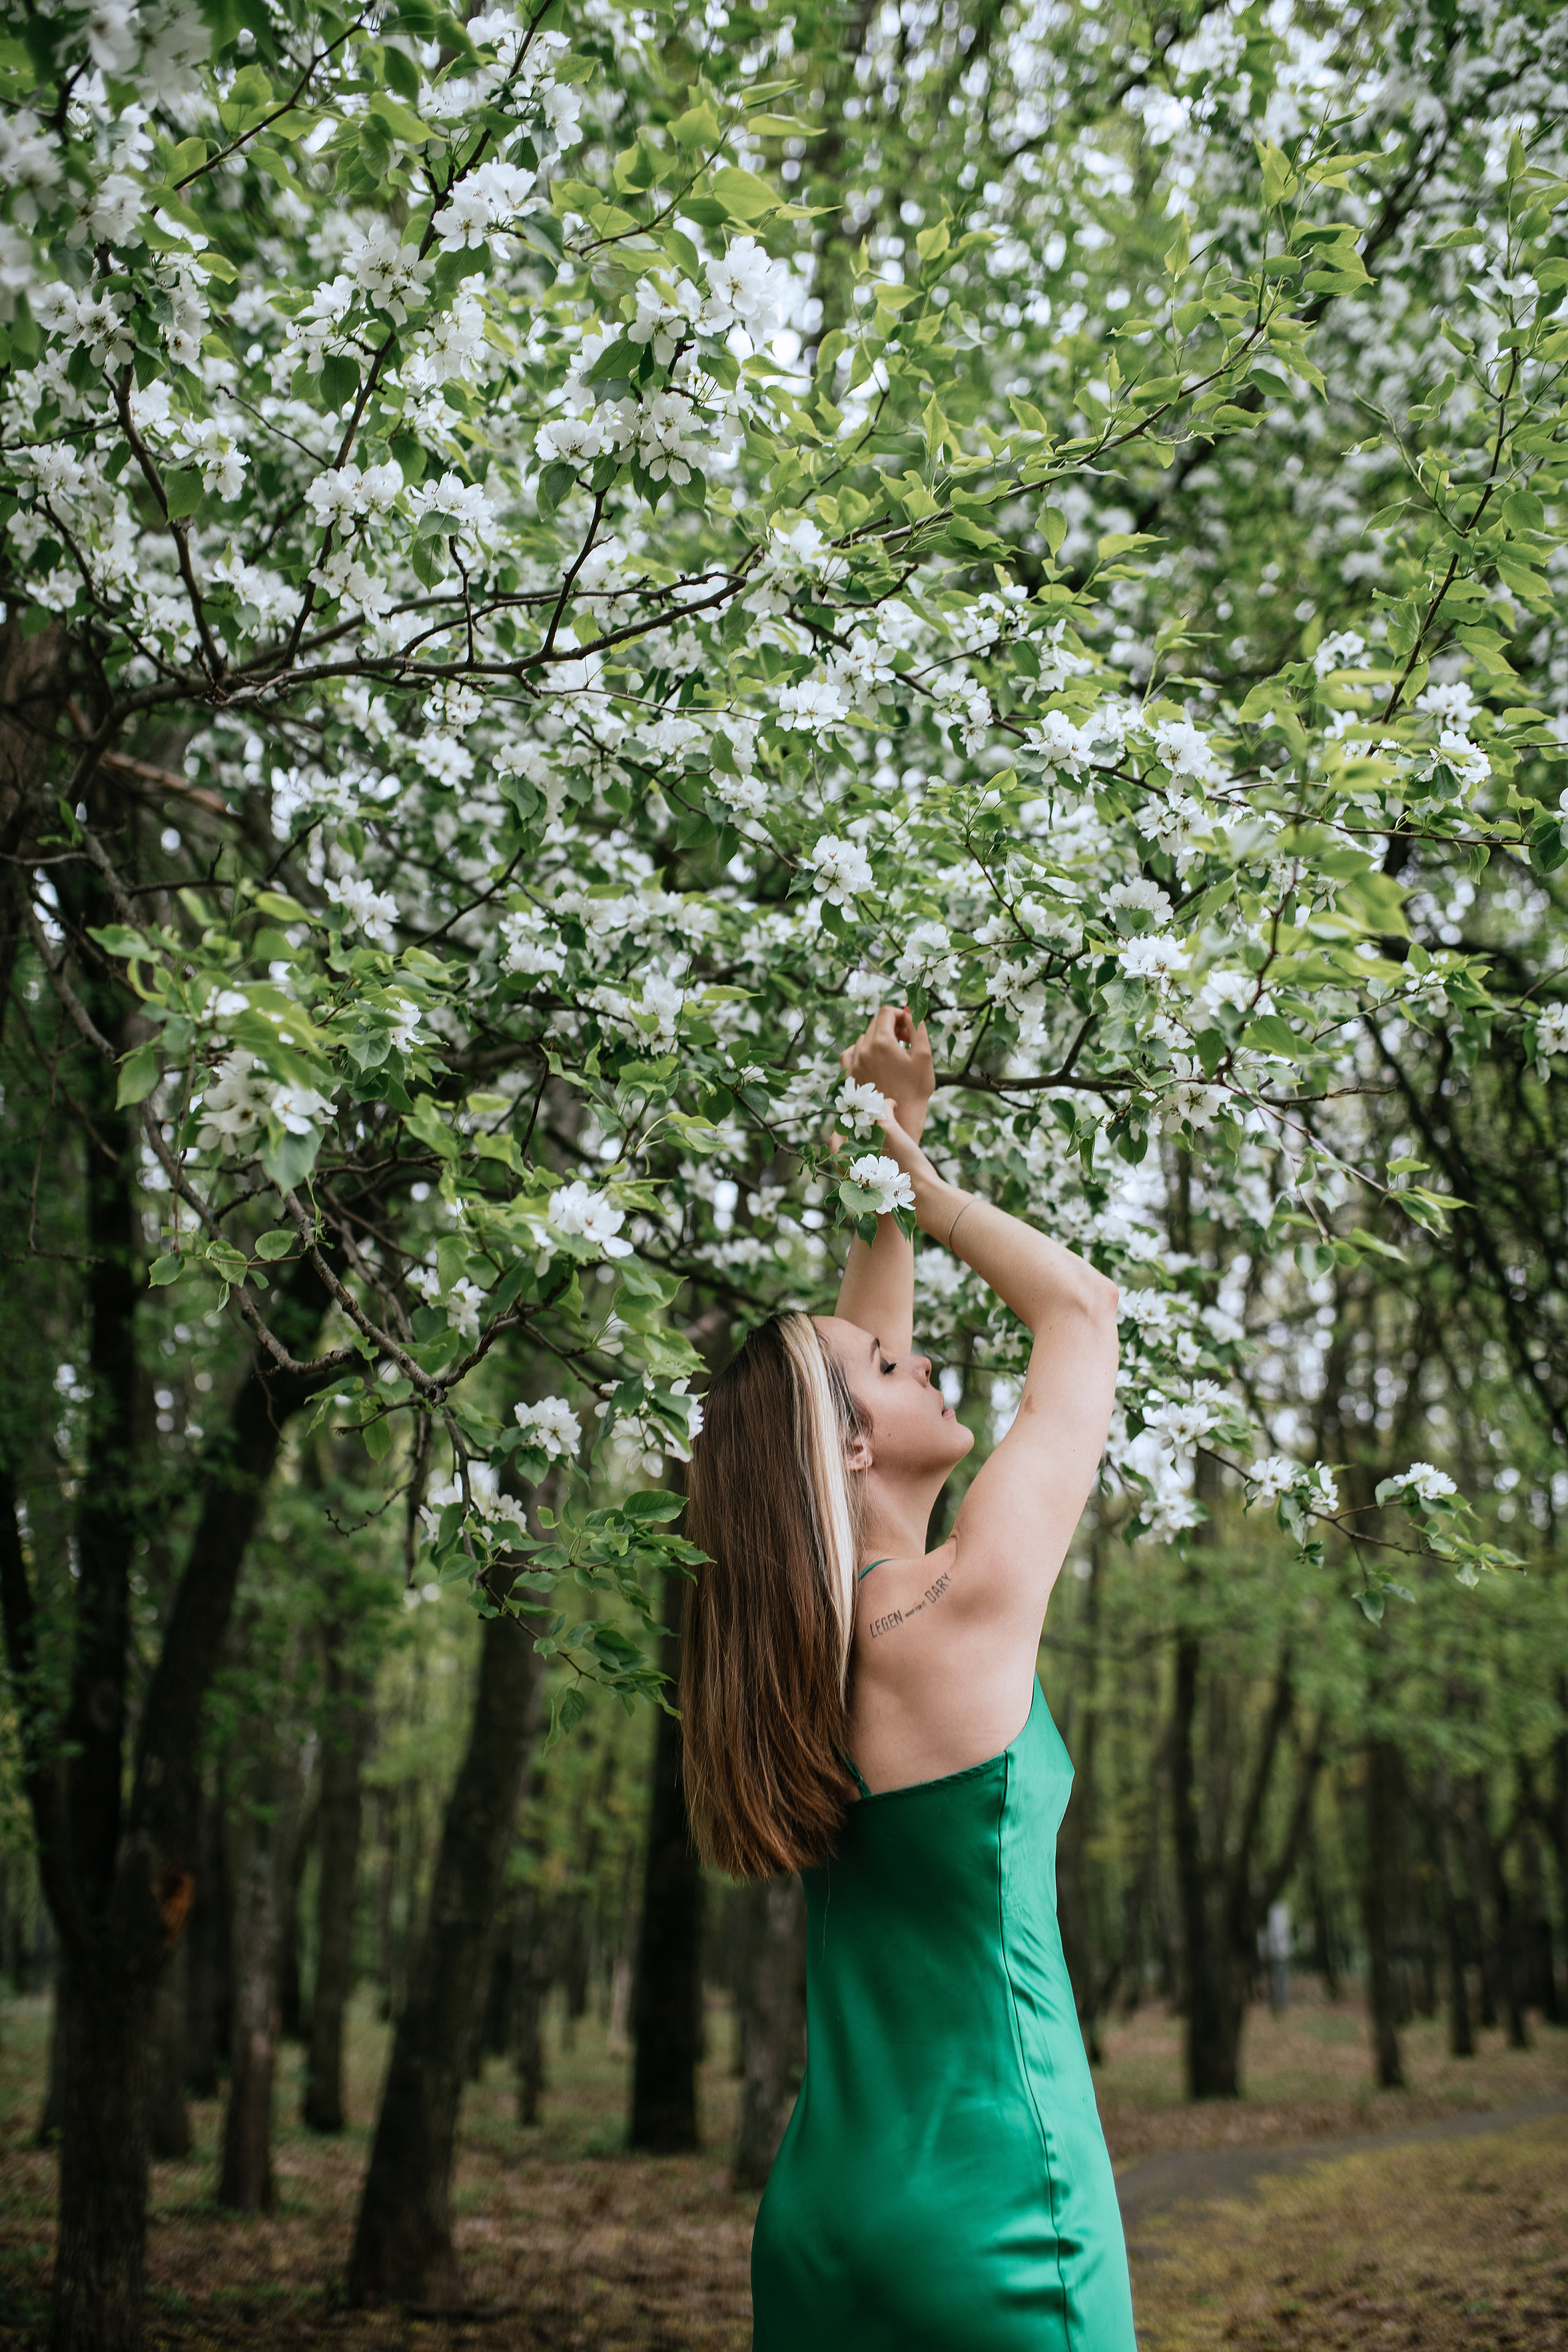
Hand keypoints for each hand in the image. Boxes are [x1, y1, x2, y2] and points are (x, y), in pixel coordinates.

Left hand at [839, 1005, 933, 1143]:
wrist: (900, 1120)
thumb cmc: (916, 1089)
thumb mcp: (924, 1056)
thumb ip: (917, 1028)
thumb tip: (910, 1010)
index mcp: (882, 1042)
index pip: (886, 1012)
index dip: (900, 1014)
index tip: (909, 1026)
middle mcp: (863, 1050)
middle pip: (874, 1023)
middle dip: (891, 1026)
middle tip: (906, 1040)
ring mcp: (853, 1063)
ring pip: (863, 1038)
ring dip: (878, 1039)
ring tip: (893, 1053)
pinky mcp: (848, 1075)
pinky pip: (849, 1053)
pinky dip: (860, 1050)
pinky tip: (872, 1058)